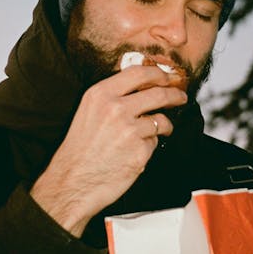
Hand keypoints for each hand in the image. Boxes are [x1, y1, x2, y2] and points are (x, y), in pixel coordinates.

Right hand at [30, 66, 187, 236]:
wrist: (72, 181)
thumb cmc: (79, 149)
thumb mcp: (89, 111)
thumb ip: (112, 97)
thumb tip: (143, 88)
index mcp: (100, 95)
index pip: (138, 73)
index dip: (158, 73)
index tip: (166, 77)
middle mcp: (115, 108)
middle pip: (158, 93)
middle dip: (175, 94)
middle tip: (180, 97)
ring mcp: (129, 130)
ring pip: (161, 120)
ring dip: (165, 125)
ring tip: (162, 130)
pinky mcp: (139, 151)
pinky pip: (154, 143)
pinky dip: (149, 147)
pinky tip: (136, 152)